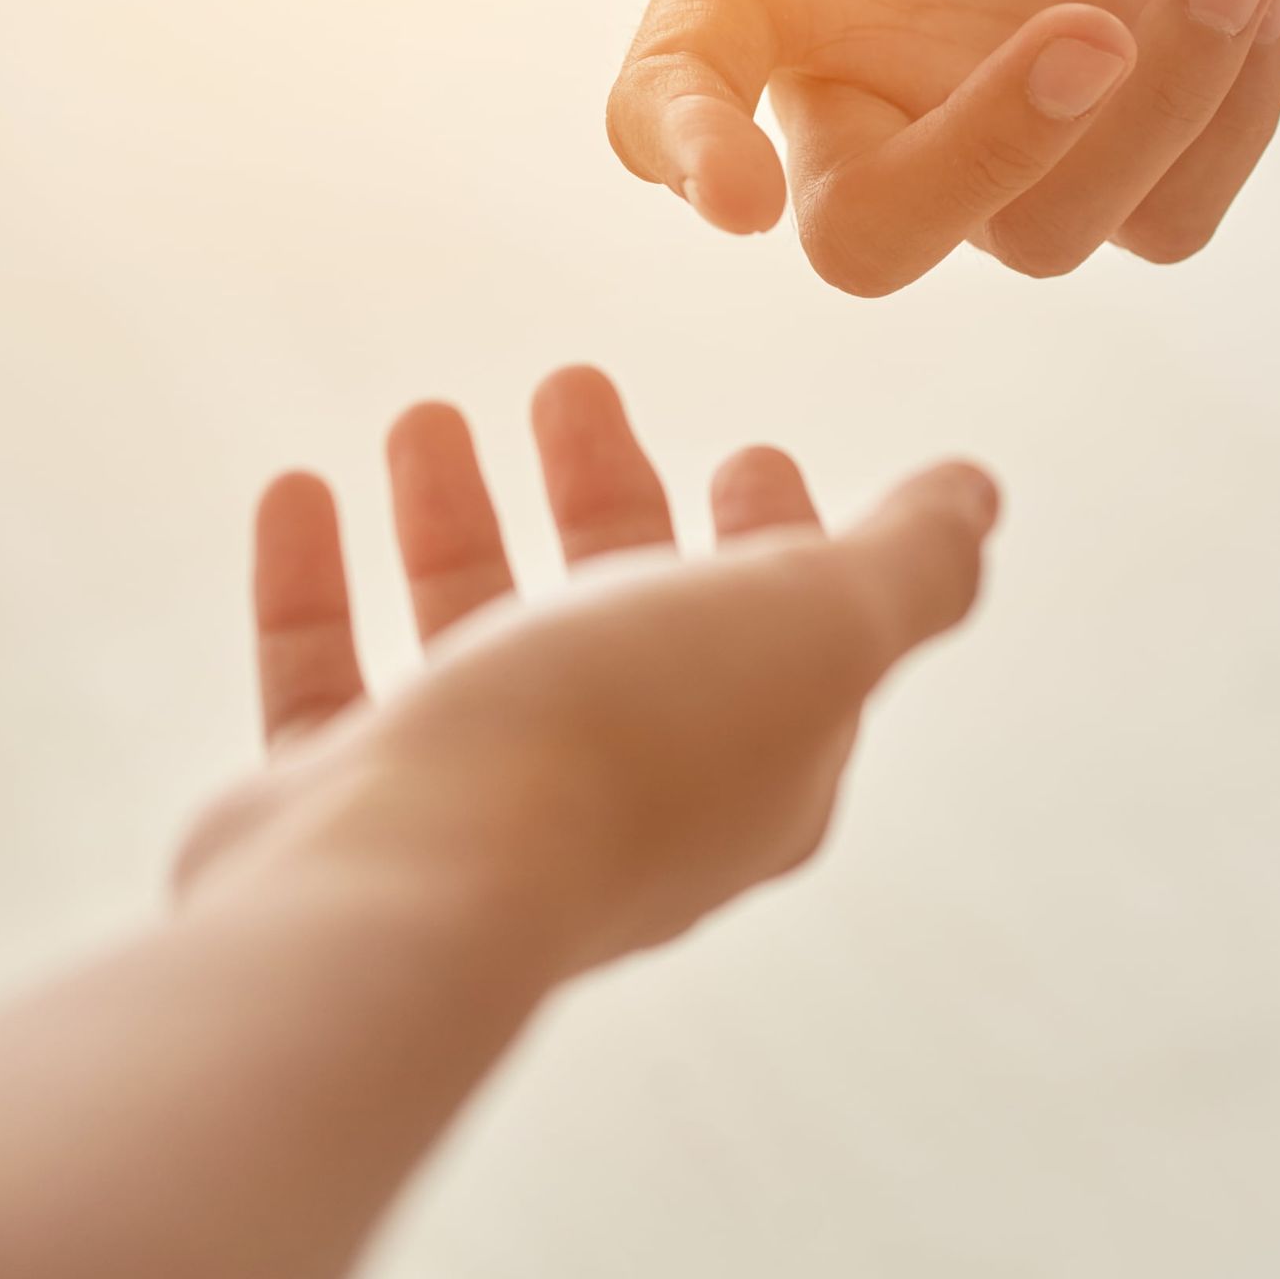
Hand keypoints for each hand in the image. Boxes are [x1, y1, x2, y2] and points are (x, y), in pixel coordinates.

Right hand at [176, 367, 995, 973]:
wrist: (401, 893)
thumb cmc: (618, 746)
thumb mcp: (811, 625)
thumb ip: (904, 567)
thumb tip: (978, 500)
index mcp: (751, 772)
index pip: (789, 641)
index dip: (781, 541)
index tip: (750, 450)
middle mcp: (617, 803)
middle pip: (624, 622)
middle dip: (610, 496)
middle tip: (576, 384)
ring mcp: (471, 815)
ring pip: (474, 638)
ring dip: (458, 519)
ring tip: (428, 413)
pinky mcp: (337, 822)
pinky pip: (326, 679)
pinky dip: (318, 580)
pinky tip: (301, 486)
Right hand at [608, 0, 1279, 292]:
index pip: (666, 103)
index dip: (688, 158)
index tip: (734, 195)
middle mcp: (852, 83)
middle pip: (872, 239)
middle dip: (984, 162)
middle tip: (1091, 30)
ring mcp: (987, 126)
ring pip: (1045, 235)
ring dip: (1158, 114)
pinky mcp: (1118, 133)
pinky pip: (1171, 216)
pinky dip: (1231, 123)